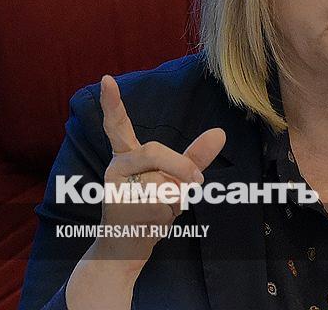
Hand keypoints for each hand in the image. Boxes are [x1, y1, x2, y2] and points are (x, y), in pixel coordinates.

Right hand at [93, 74, 226, 266]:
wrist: (126, 248)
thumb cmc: (149, 210)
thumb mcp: (175, 180)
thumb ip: (194, 156)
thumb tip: (220, 132)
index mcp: (126, 155)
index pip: (117, 125)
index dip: (113, 103)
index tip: (107, 79)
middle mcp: (116, 167)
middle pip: (154, 151)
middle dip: (181, 167)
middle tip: (197, 181)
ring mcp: (116, 187)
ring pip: (162, 183)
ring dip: (175, 200)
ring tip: (159, 211)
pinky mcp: (120, 207)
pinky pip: (161, 204)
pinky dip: (170, 214)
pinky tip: (154, 222)